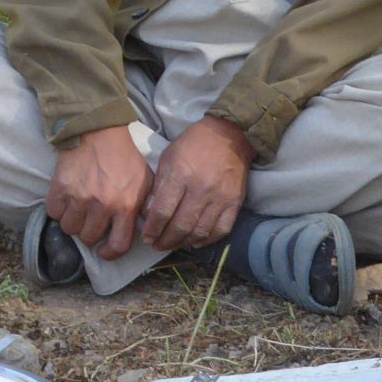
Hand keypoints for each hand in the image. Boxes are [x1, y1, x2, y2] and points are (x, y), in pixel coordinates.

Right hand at [46, 126, 153, 261]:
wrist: (98, 130)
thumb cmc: (124, 156)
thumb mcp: (144, 180)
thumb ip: (143, 206)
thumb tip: (140, 229)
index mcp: (125, 205)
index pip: (117, 245)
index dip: (110, 253)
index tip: (104, 251)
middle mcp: (102, 205)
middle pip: (89, 239)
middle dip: (90, 233)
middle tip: (91, 221)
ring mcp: (79, 198)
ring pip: (70, 229)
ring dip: (73, 222)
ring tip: (78, 210)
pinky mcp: (60, 188)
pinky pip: (54, 213)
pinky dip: (58, 210)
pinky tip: (67, 199)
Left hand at [140, 117, 251, 250]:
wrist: (229, 135)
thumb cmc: (193, 144)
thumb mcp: (168, 157)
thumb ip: (159, 185)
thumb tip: (149, 212)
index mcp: (180, 175)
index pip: (162, 211)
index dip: (152, 229)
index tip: (146, 237)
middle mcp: (200, 189)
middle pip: (180, 226)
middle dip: (165, 241)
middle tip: (157, 245)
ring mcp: (219, 198)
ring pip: (200, 232)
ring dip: (183, 243)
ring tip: (173, 245)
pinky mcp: (234, 202)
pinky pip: (221, 230)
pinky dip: (207, 240)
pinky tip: (196, 242)